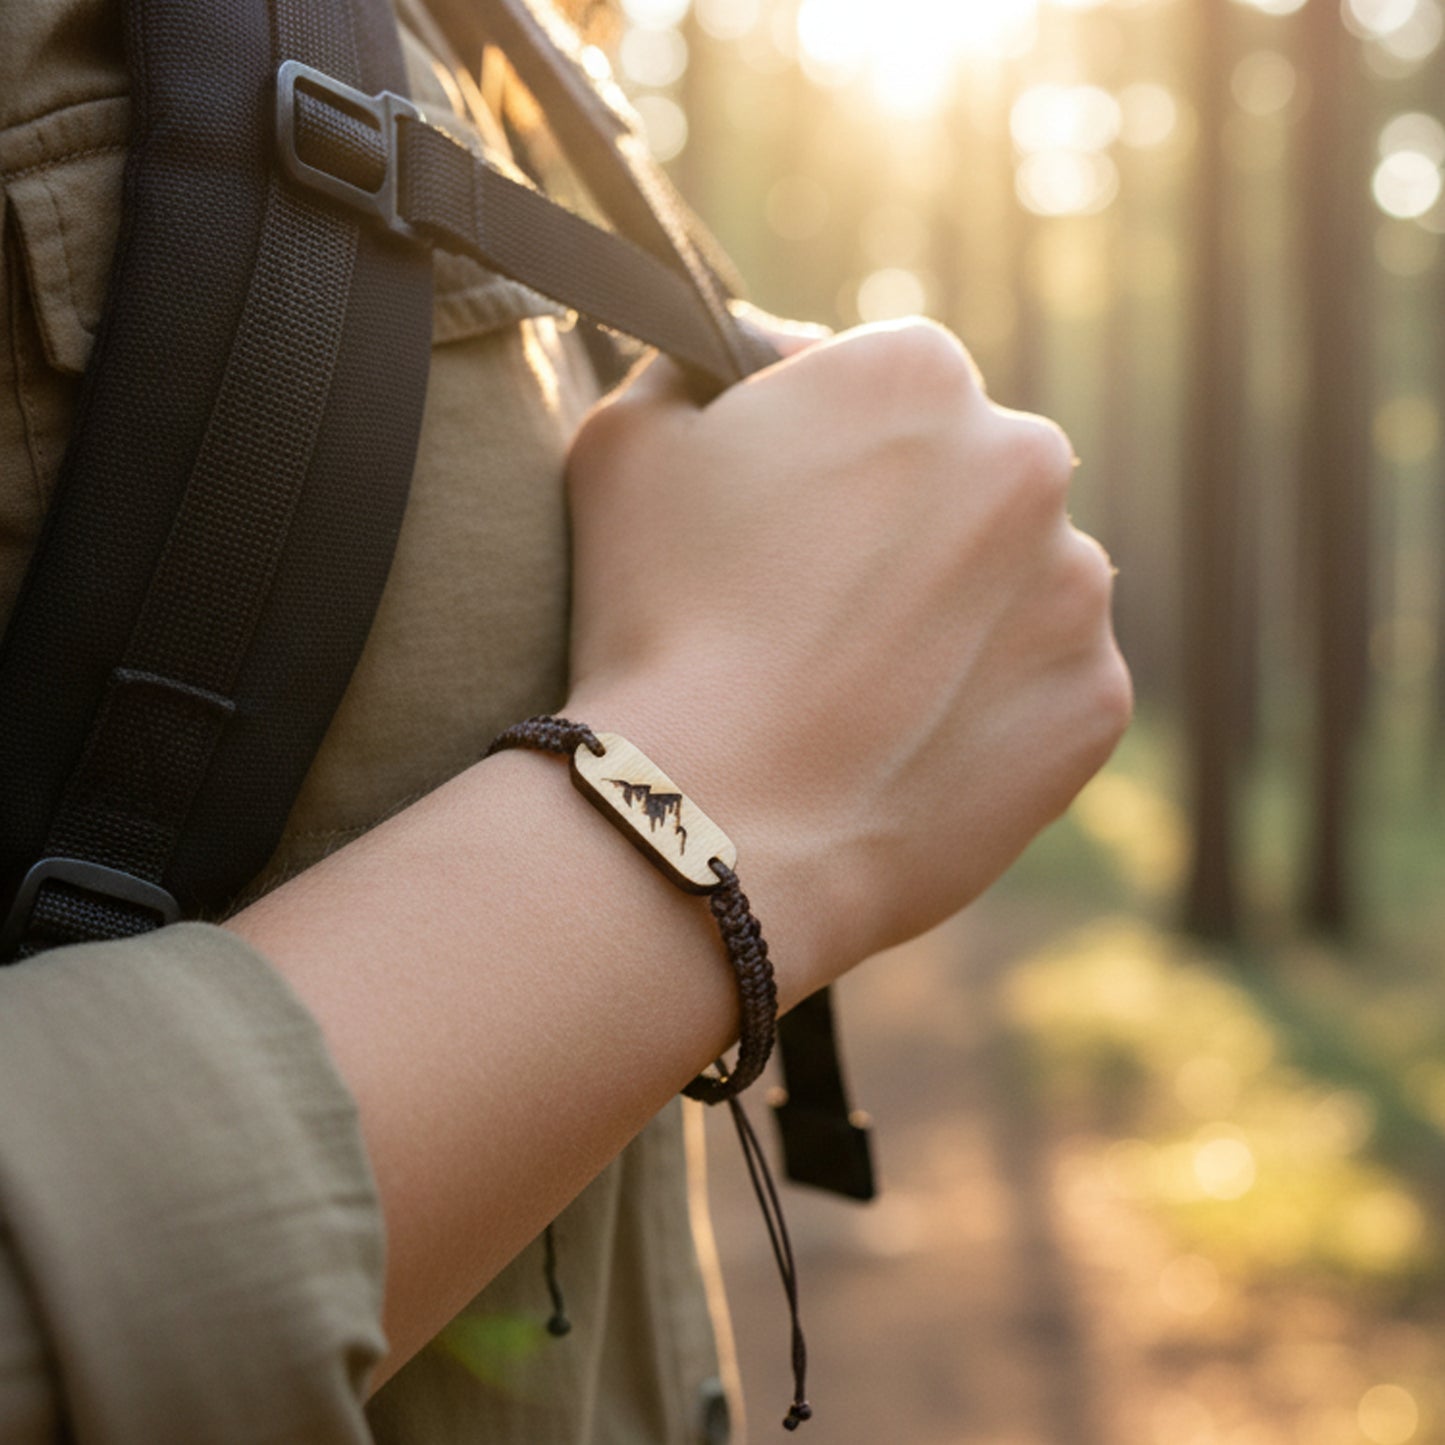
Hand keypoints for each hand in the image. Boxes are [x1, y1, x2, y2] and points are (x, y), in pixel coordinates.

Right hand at [564, 319, 1130, 998]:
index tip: (786, 524)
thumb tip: (756, 356)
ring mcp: (1076, 585)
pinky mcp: (1097, 699)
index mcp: (915, 372)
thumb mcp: (627, 447)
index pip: (890, 387)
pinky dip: (992, 708)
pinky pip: (1047, 686)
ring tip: (864, 692)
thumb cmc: (655, 626)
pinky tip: (907, 746)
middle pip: (970, 480)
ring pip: (1020, 582)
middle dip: (910, 529)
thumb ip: (694, 368)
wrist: (715, 822)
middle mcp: (1027, 457)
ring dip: (961, 616)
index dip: (830, 455)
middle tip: (822, 616)